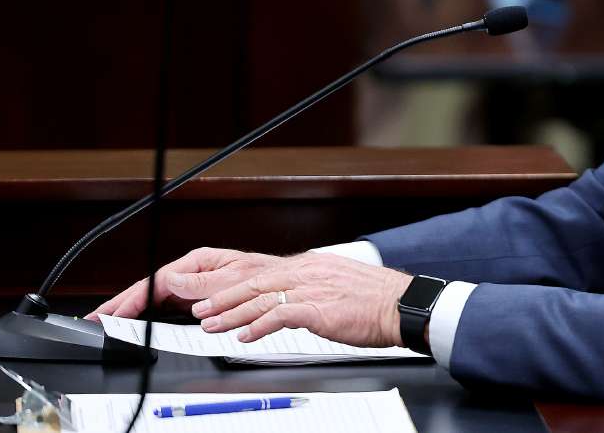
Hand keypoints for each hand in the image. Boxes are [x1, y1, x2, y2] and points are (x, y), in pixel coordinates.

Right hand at [87, 247, 285, 320]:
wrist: (284, 284)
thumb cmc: (265, 275)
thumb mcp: (235, 278)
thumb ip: (203, 282)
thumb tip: (173, 280)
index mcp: (199, 262)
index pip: (157, 280)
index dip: (133, 297)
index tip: (115, 311)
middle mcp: (193, 272)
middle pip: (149, 289)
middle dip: (122, 302)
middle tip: (97, 318)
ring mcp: (193, 287)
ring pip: (155, 299)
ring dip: (131, 309)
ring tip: (108, 321)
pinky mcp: (198, 300)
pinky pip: (167, 308)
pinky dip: (149, 315)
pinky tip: (135, 323)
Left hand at [191, 254, 414, 347]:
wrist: (401, 305)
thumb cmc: (375, 301)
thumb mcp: (338, 288)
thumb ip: (312, 292)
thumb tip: (291, 307)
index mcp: (312, 266)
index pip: (264, 274)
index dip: (236, 287)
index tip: (217, 297)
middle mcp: (308, 272)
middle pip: (254, 282)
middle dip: (223, 297)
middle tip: (201, 309)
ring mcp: (312, 288)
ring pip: (261, 297)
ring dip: (231, 313)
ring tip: (211, 324)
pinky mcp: (319, 308)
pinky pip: (279, 315)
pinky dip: (258, 326)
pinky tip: (245, 336)